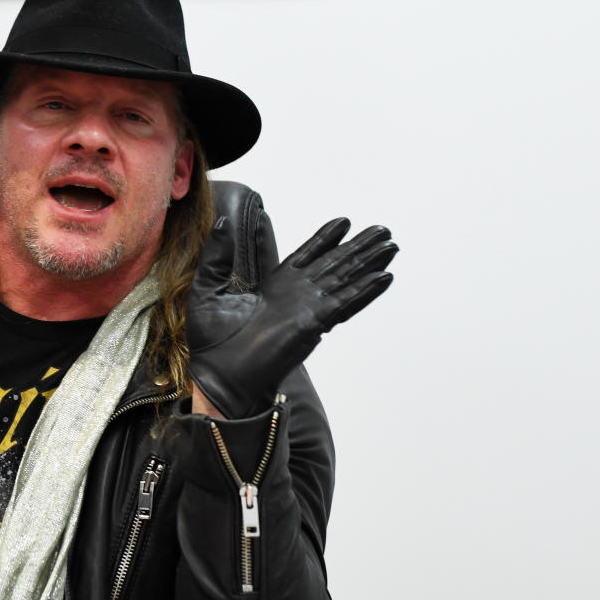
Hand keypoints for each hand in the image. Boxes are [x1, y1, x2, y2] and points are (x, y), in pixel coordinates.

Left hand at [188, 211, 396, 417]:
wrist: (218, 377)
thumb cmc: (210, 342)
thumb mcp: (208, 289)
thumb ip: (217, 256)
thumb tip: (221, 222)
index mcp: (273, 287)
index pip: (306, 256)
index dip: (324, 239)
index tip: (343, 222)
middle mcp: (295, 295)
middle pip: (334, 264)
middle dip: (358, 247)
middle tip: (383, 230)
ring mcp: (307, 309)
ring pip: (345, 279)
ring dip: (369, 263)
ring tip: (391, 246)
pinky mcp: (312, 323)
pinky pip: (344, 302)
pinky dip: (365, 290)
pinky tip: (383, 276)